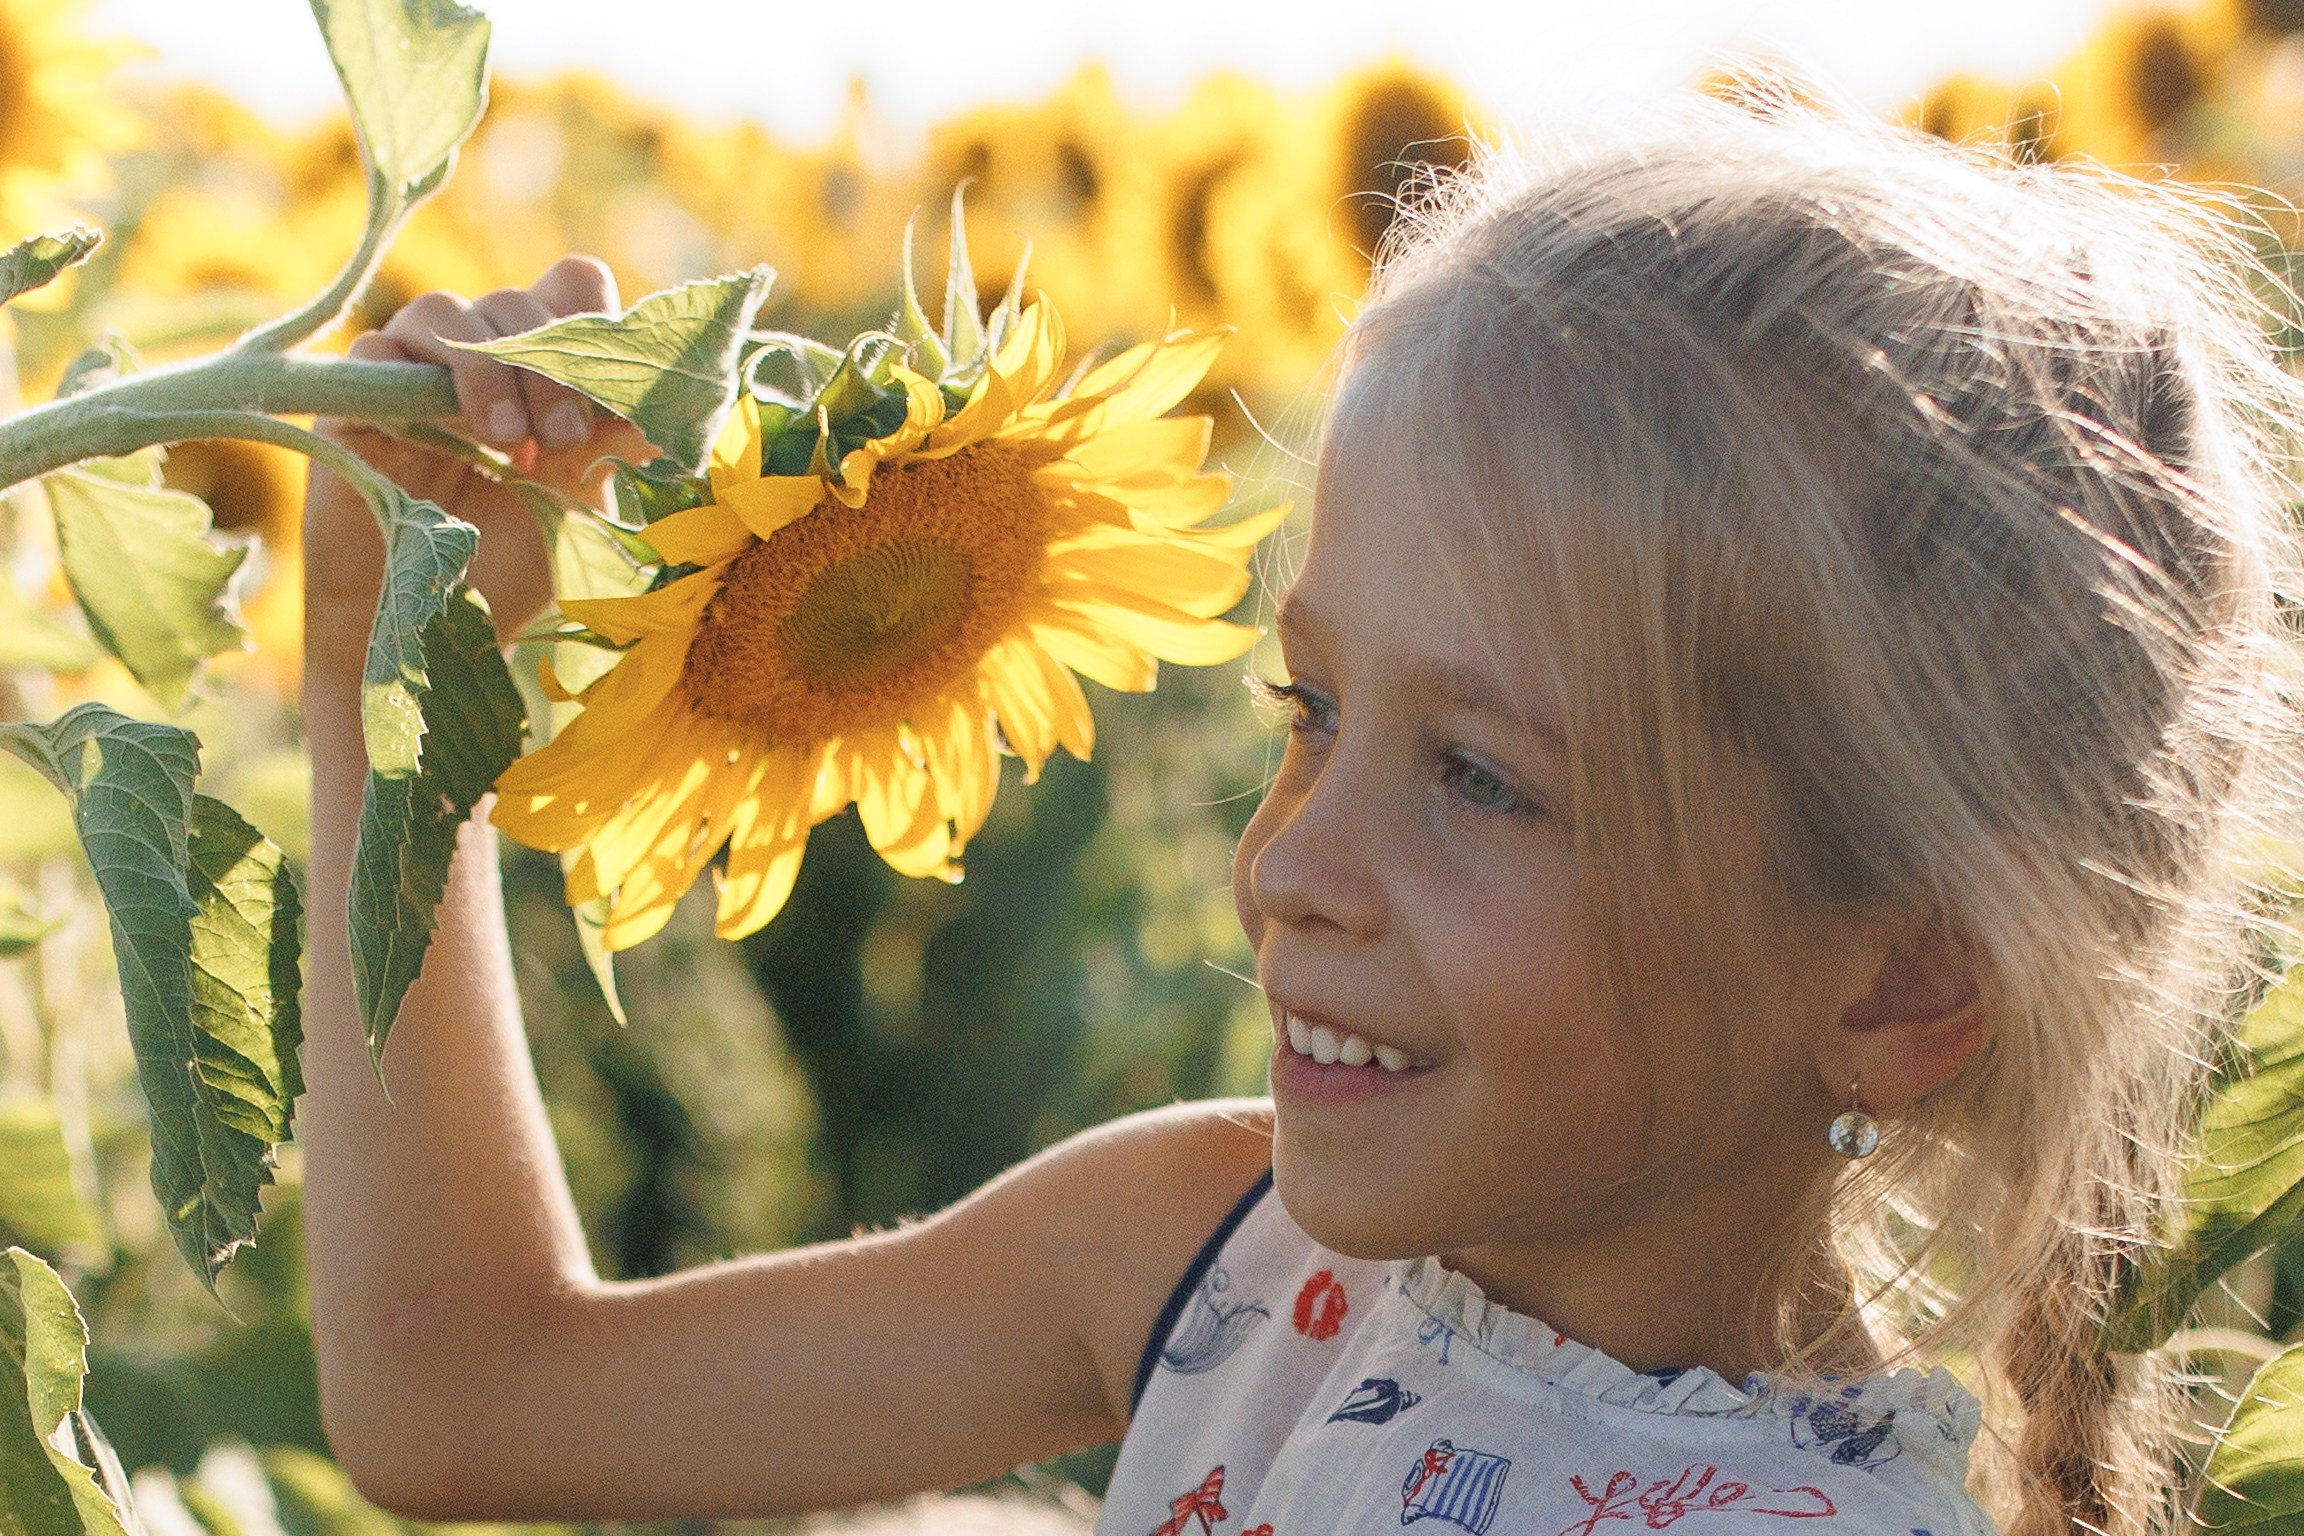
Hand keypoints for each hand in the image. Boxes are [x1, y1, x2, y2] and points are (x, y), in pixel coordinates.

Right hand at [301, 254, 648, 682]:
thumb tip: (674, 410)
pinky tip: (445, 434)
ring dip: (487, 369)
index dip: (596, 322)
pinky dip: (412, 377)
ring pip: (447, 312)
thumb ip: (617, 448)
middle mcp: (483, 356)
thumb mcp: (581, 506)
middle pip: (517, 301)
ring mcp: (416, 371)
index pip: (573, 288)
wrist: (432, 628)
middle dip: (548, 365)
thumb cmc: (511, 565)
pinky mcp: (354, 399)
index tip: (611, 396)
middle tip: (564, 438)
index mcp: (543, 370)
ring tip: (507, 441)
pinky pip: (375, 348)